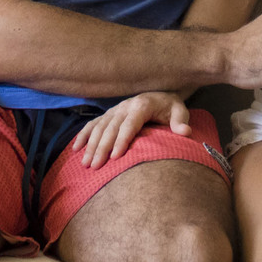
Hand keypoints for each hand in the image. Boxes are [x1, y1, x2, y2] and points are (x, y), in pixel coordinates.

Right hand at [71, 92, 190, 168]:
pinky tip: (76, 149)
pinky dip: (83, 135)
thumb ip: (180, 121)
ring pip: (99, 127)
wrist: (161, 95)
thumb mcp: (179, 111)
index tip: (115, 157)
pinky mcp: (109, 114)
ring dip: (91, 145)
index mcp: (141, 105)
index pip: (129, 124)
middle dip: (102, 147)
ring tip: (85, 163)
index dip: (121, 140)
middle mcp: (125, 106)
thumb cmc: (170, 107)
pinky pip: (93, 124)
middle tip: (95, 166)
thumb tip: (185, 132)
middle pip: (110, 128)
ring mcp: (115, 110)